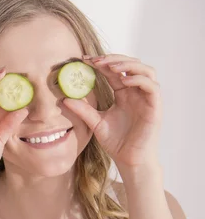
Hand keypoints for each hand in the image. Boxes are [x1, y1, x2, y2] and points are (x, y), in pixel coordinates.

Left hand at [64, 54, 161, 171]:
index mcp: (124, 94)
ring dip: (128, 65)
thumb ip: (83, 110)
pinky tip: (123, 81)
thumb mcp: (95, 123)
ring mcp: (147, 98)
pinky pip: (152, 86)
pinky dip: (138, 80)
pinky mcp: (155, 107)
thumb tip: (63, 99)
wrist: (128, 160)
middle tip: (96, 60)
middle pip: (131, 65)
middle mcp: (137, 93)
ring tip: (110, 67)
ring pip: (146, 70)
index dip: (101, 62)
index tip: (84, 60)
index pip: (114, 71)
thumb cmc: (116, 142)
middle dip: (114, 58)